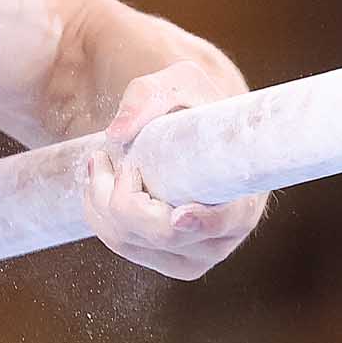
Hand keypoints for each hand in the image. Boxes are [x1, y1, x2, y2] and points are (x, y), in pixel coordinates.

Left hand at [82, 61, 267, 279]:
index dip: (203, 222)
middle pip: (158, 234)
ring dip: (99, 202)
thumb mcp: (177, 84)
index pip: (226, 222)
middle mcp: (223, 238)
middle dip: (116, 194)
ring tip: (99, 161)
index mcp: (244, 197)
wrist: (196, 130)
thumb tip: (117, 134)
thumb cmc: (192, 103)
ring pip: (130, 243)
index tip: (179, 215)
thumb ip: (147, 98)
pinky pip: (120, 245)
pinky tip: (97, 183)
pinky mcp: (167, 259)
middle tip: (102, 155)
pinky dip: (98, 215)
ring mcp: (194, 256)